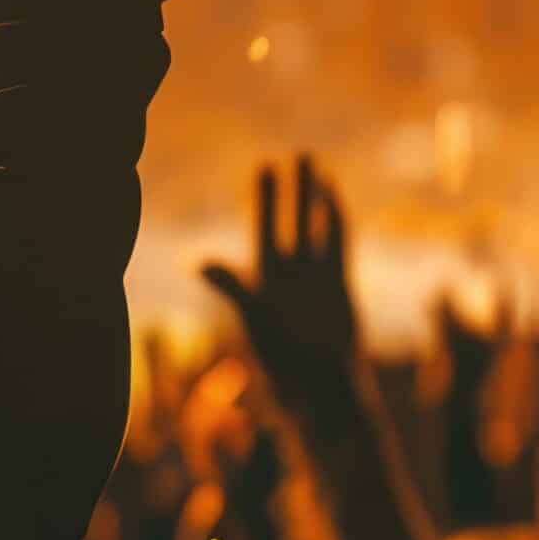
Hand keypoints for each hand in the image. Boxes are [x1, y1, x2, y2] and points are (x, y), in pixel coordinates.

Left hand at [202, 157, 360, 409]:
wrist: (319, 385)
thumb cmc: (283, 359)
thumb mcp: (255, 317)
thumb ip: (233, 287)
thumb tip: (199, 262)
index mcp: (263, 277)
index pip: (264, 227)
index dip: (266, 198)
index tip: (265, 165)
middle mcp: (288, 273)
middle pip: (290, 221)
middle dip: (292, 190)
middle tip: (296, 154)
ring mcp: (315, 278)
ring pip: (316, 229)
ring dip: (316, 200)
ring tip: (319, 167)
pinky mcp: (339, 286)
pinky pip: (339, 246)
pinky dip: (338, 222)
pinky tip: (336, 199)